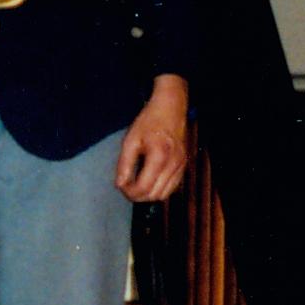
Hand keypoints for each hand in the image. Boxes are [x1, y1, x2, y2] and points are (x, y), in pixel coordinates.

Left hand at [115, 74, 188, 202]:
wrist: (171, 108)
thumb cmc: (149, 121)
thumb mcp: (131, 140)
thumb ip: (125, 164)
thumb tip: (120, 185)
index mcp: (159, 157)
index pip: (143, 188)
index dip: (129, 192)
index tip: (121, 186)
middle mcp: (173, 164)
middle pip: (154, 195)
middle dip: (138, 196)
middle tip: (126, 188)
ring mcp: (181, 165)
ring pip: (164, 195)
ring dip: (149, 195)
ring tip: (136, 186)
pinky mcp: (184, 165)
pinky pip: (172, 187)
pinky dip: (159, 189)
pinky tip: (149, 181)